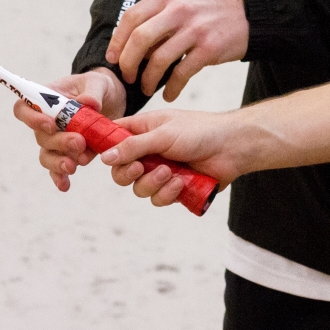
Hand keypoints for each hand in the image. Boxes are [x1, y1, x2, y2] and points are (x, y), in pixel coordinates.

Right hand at [12, 67, 126, 191]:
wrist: (112, 102)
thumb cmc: (99, 87)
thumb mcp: (99, 83)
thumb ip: (93, 92)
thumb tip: (88, 103)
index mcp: (47, 98)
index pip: (24, 108)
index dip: (31, 118)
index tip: (50, 124)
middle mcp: (46, 121)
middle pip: (40, 136)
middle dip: (58, 142)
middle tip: (79, 142)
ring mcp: (56, 140)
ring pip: (47, 155)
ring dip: (58, 162)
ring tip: (74, 166)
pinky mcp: (68, 154)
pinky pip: (58, 169)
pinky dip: (60, 178)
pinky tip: (65, 186)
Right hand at [99, 109, 244, 206]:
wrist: (231, 147)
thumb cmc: (199, 131)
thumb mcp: (163, 134)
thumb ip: (134, 146)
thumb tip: (105, 158)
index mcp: (142, 131)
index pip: (112, 138)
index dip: (103, 149)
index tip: (98, 159)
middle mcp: (147, 152)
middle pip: (120, 171)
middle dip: (128, 173)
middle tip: (141, 168)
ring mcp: (159, 171)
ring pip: (138, 188)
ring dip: (152, 183)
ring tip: (169, 172)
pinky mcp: (173, 188)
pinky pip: (158, 198)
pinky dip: (167, 193)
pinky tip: (180, 183)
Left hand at [106, 0, 247, 100]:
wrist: (249, 17)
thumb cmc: (210, 14)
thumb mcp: (182, 3)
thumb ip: (157, 18)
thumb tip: (129, 46)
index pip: (131, 17)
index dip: (117, 40)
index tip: (113, 58)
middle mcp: (179, 10)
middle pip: (139, 39)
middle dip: (128, 63)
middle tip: (128, 77)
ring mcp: (195, 29)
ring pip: (158, 59)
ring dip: (148, 79)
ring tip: (147, 88)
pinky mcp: (209, 49)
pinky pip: (181, 73)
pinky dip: (171, 88)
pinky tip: (169, 94)